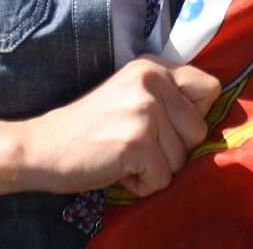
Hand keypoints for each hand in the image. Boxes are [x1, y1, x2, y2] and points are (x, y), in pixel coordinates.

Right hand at [18, 55, 220, 197]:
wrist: (42, 147)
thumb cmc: (90, 127)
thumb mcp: (131, 94)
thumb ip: (167, 96)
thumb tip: (209, 116)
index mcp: (154, 66)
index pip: (210, 88)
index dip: (195, 114)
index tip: (168, 126)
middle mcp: (152, 80)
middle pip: (199, 130)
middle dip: (174, 149)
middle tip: (137, 145)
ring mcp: (145, 110)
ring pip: (183, 159)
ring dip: (156, 169)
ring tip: (124, 156)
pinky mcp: (137, 143)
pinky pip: (163, 179)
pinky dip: (142, 185)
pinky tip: (118, 170)